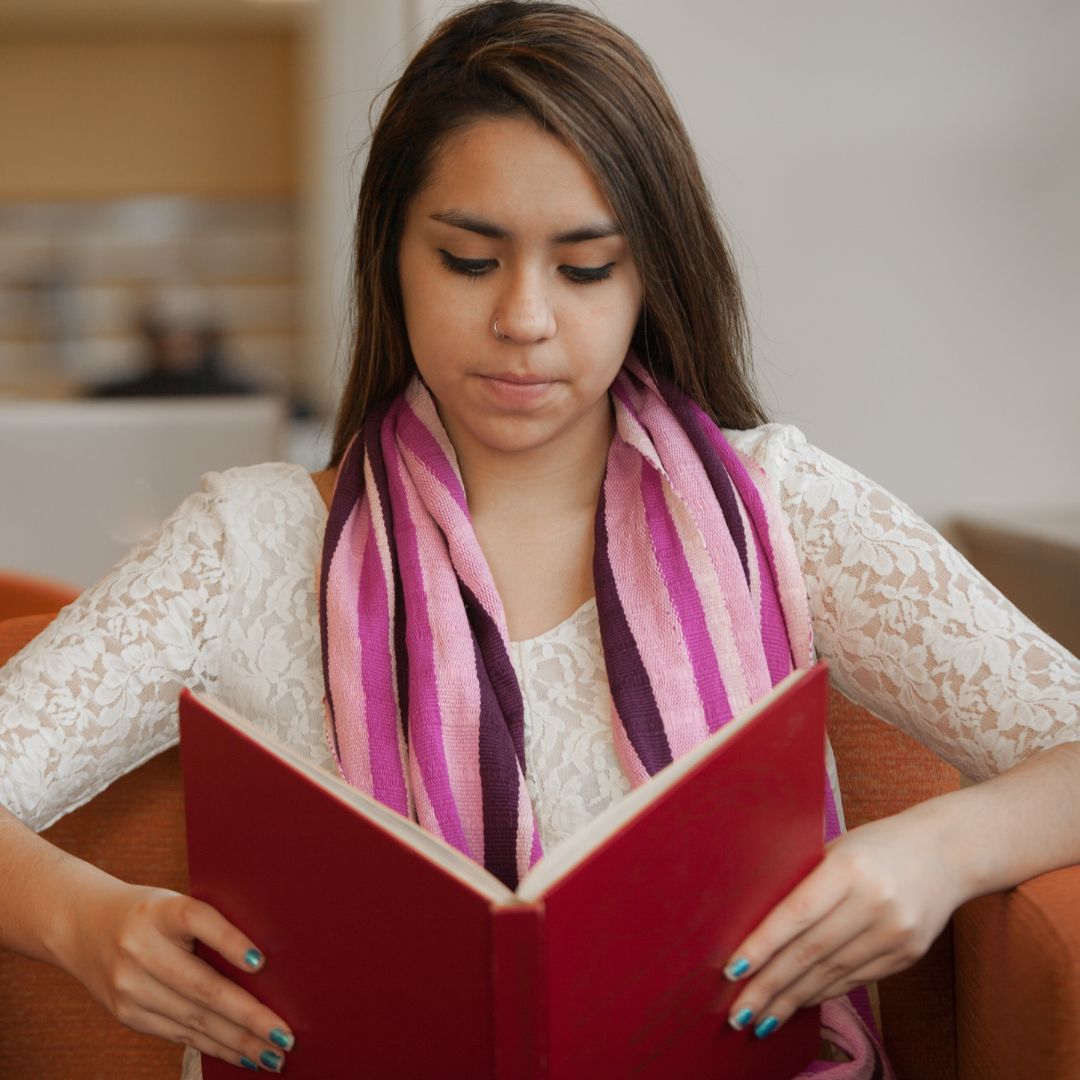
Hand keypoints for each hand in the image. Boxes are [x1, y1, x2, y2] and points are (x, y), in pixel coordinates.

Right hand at [57, 877, 294, 1071]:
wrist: (81, 925)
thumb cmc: (150, 912)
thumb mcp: (174, 903)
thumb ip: (210, 925)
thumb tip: (267, 963)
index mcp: (160, 911)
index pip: (198, 920)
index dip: (229, 941)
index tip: (261, 961)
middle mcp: (141, 949)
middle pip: (202, 986)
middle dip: (248, 1016)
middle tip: (285, 1035)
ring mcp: (130, 985)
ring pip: (193, 1019)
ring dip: (238, 1042)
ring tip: (274, 1056)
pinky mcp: (126, 1013)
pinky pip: (178, 1034)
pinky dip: (215, 1047)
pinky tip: (244, 1055)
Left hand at [720, 808, 961, 1038]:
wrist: (949, 852)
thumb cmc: (878, 844)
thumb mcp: (838, 847)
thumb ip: (804, 879)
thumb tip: (754, 920)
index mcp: (850, 868)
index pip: (796, 913)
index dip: (762, 946)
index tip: (733, 971)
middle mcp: (875, 903)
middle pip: (811, 952)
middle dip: (769, 986)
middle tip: (738, 1012)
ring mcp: (895, 933)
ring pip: (832, 974)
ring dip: (792, 999)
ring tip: (761, 1019)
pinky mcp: (908, 955)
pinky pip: (855, 980)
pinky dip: (822, 993)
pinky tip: (798, 1003)